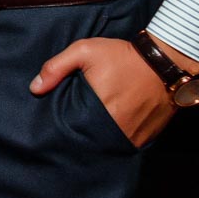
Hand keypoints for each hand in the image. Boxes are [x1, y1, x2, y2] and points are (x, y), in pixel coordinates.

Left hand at [31, 35, 191, 148]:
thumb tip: (34, 89)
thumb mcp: (84, 51)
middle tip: (75, 127)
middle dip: (81, 135)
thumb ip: (56, 68)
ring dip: (100, 139)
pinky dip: (118, 138)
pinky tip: (112, 128)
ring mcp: (134, 135)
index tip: (57, 125)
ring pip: (109, 145)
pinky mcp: (148, 137)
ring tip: (91, 129)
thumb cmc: (122, 56)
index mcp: (98, 111)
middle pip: (90, 140)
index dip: (64, 129)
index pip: (73, 130)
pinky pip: (127, 144)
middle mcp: (117, 128)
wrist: (165, 61)